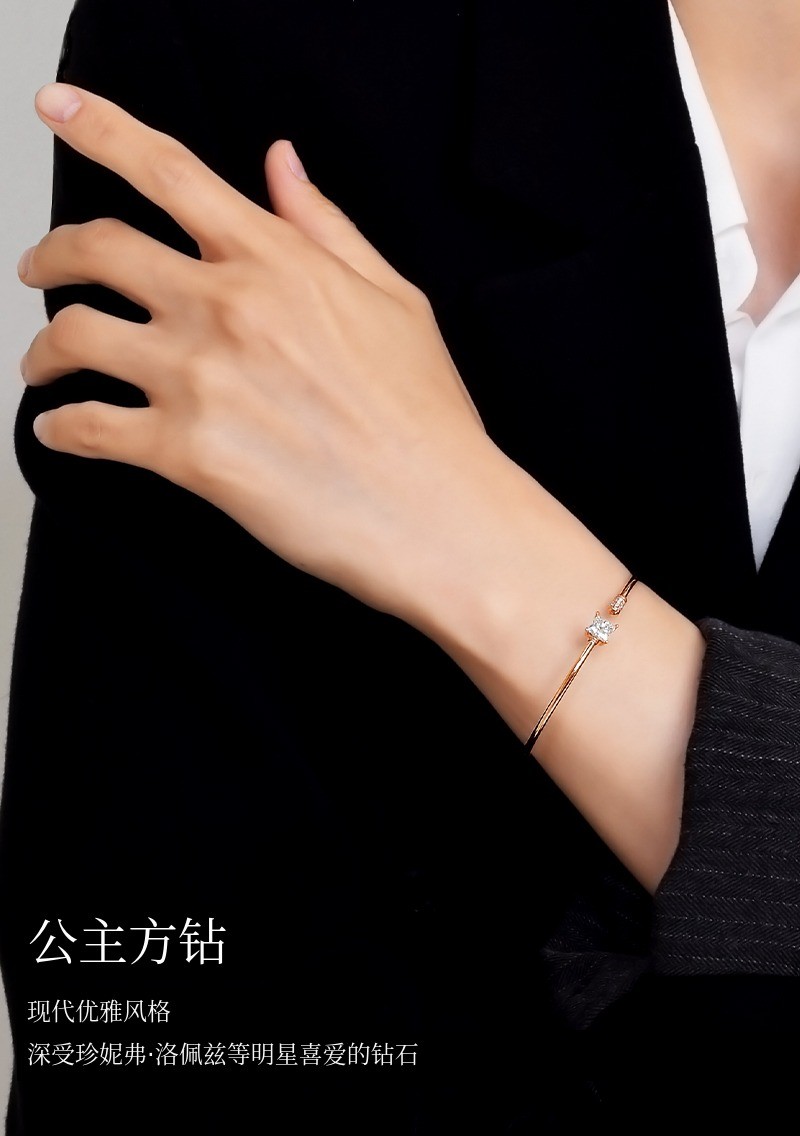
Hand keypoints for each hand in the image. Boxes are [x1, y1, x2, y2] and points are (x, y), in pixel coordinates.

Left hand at [17, 81, 491, 619]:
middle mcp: (227, 307)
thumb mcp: (394, 298)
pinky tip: (59, 431)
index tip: (58, 109)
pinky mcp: (187, 454)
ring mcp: (201, 379)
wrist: (438, 513)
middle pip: (95, 248)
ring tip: (42, 366)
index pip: (167, 170)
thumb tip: (279, 163)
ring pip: (73, 337)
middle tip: (37, 272)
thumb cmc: (426, 417)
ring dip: (42, 350)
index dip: (99, 127)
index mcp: (276, 261)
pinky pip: (87, 429)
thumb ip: (326, 227)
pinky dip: (59, 429)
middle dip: (48, 255)